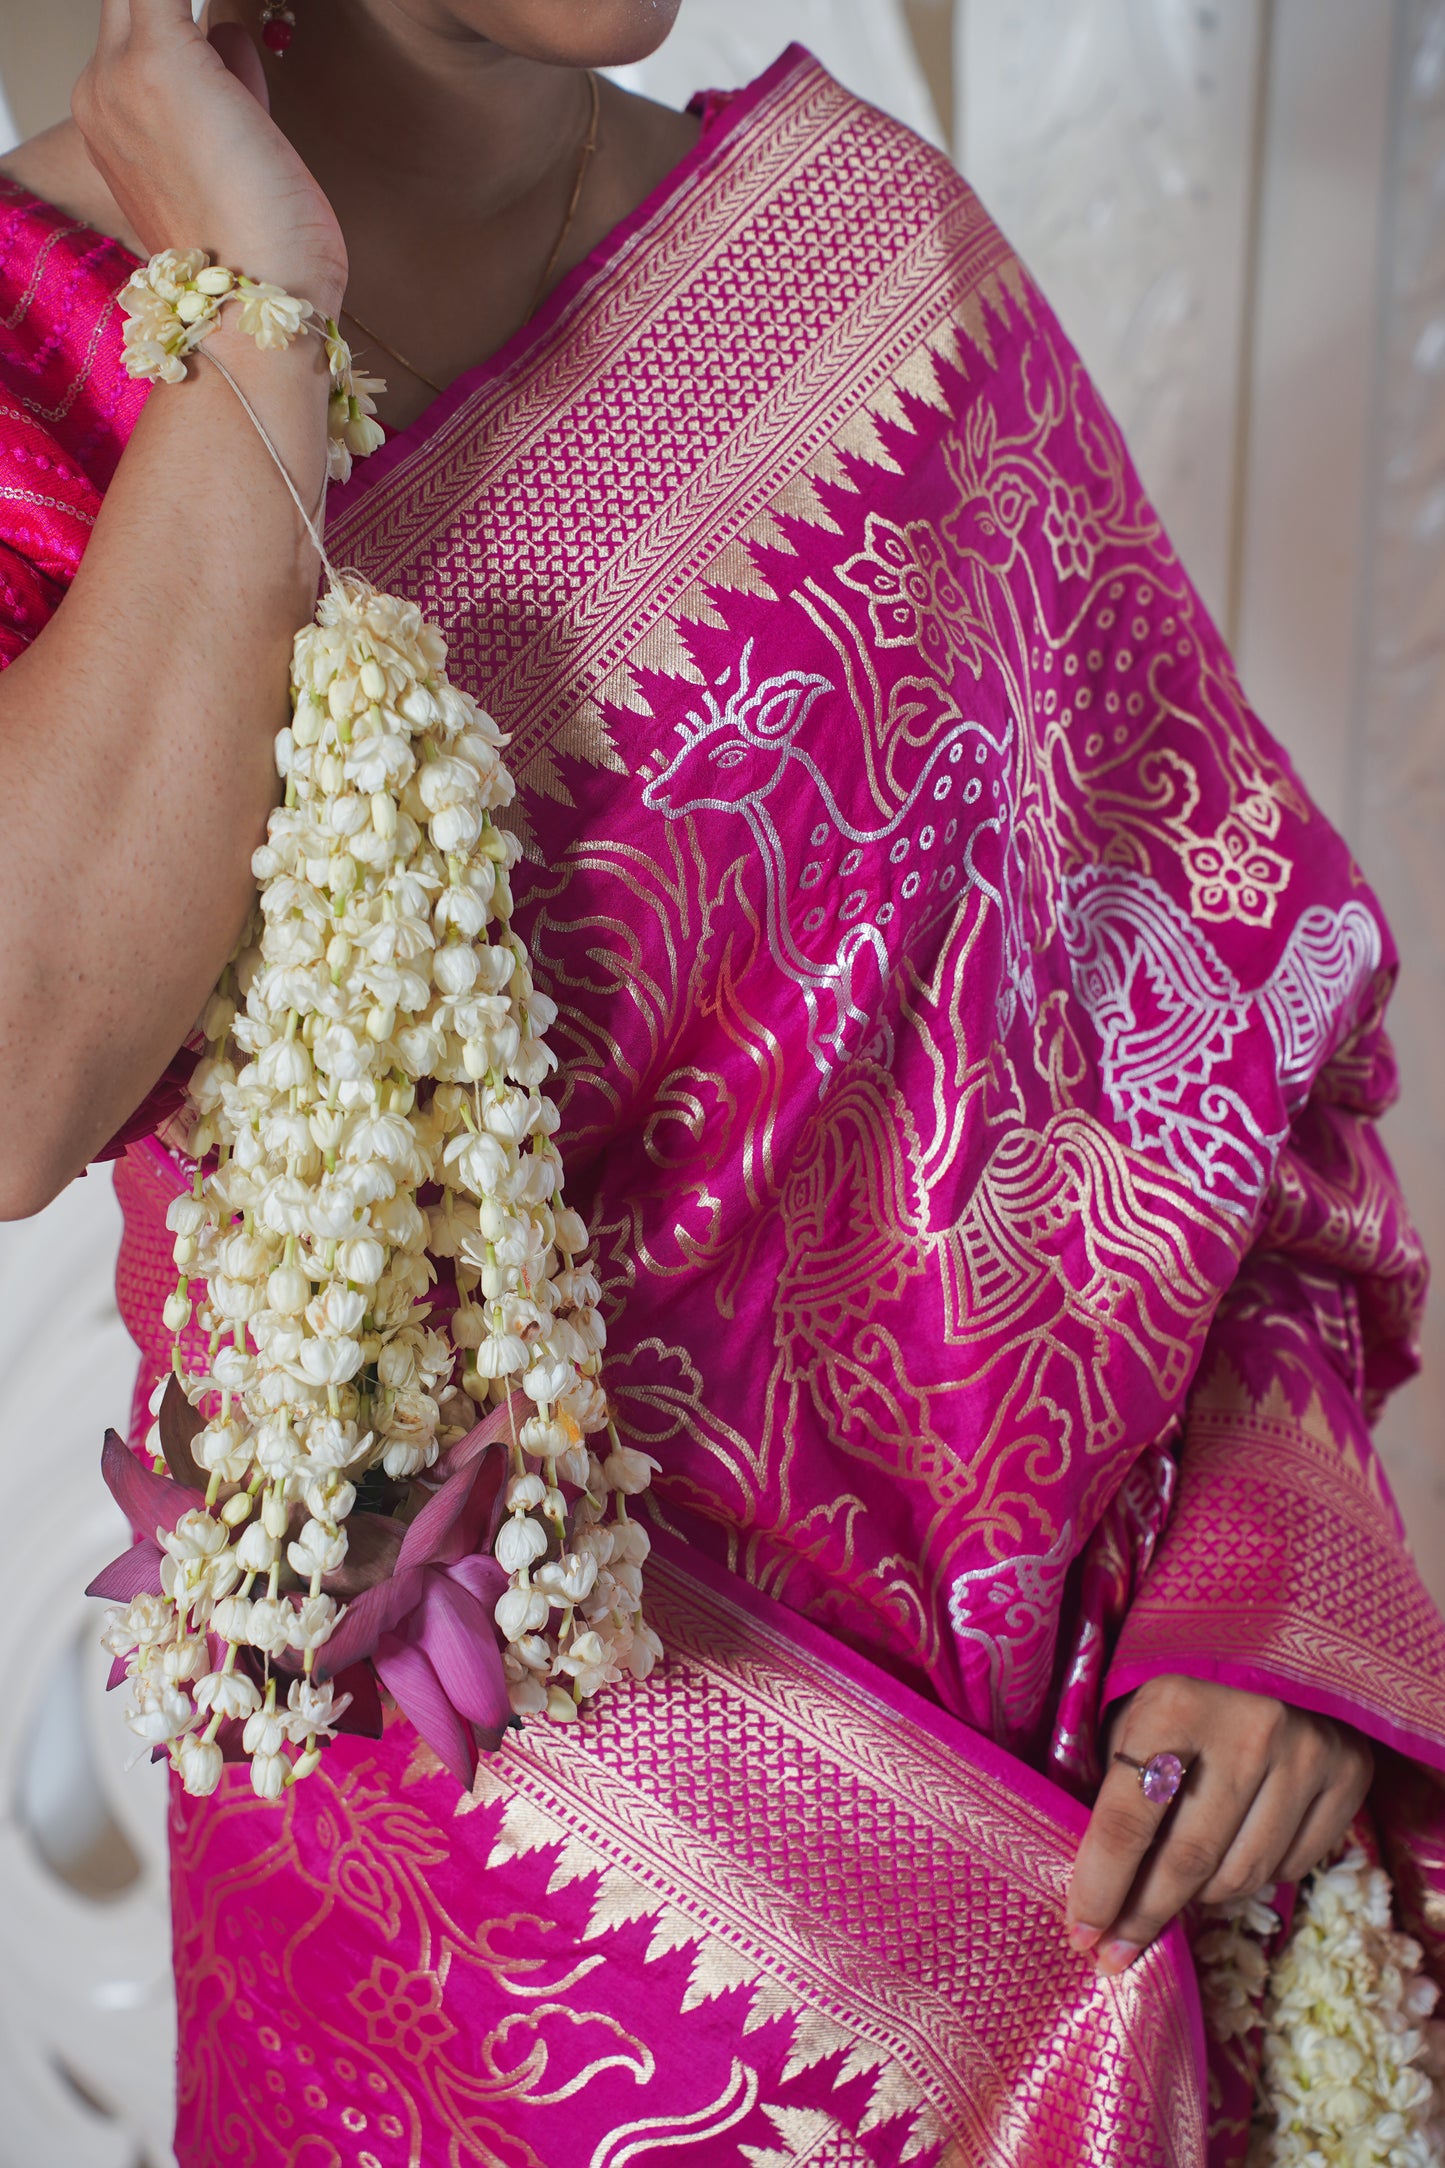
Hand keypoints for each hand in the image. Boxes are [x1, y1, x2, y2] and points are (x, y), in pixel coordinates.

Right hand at [74, 0, 346, 311]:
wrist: (258, 309)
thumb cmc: (265, 256)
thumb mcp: (242, 158)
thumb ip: (230, 92)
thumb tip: (232, 36)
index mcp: (112, 122)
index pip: (133, 28)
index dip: (183, 22)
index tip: (222, 43)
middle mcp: (103, 92)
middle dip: (180, 7)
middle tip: (226, 43)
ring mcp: (125, 75)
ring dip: (200, 10)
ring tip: (244, 77)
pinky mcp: (164, 58)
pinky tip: (229, 18)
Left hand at [1065, 1674, 1373, 1974]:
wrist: (1276, 1644)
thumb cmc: (1183, 1692)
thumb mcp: (1134, 1717)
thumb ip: (1115, 1792)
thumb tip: (1096, 1893)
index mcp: (1174, 1704)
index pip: (1128, 1822)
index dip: (1101, 1888)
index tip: (1082, 1935)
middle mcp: (1248, 1728)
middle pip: (1188, 1862)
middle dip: (1144, 1916)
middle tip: (1116, 1953)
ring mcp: (1307, 1752)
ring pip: (1241, 1876)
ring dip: (1198, 1898)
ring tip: (1174, 1887)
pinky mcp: (1348, 1773)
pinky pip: (1290, 1867)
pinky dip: (1252, 1875)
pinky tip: (1231, 1851)